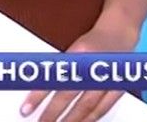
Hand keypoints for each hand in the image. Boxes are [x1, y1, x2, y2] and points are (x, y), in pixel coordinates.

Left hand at [20, 22, 138, 120]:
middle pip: (68, 95)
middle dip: (52, 113)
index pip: (53, 79)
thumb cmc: (92, 43)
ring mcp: (107, 77)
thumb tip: (38, 89)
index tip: (26, 109)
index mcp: (77, 54)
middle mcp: (92, 66)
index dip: (37, 96)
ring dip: (72, 120)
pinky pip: (103, 108)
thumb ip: (59, 68)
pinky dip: (91, 118)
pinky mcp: (118, 86)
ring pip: (86, 106)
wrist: (120, 33)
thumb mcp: (72, 51)